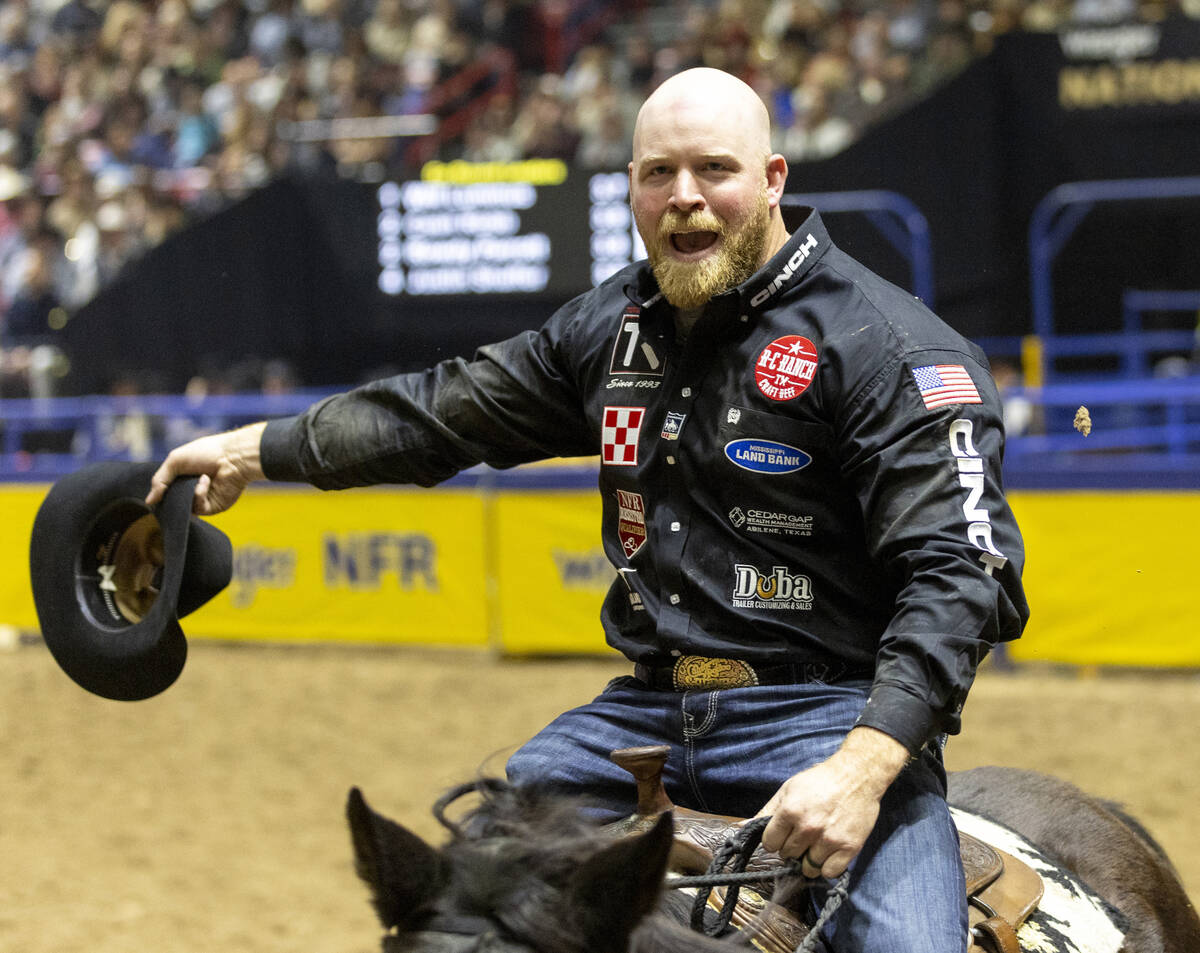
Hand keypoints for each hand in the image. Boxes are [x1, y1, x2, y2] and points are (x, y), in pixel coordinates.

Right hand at [146, 422, 267, 515]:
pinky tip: (206, 481)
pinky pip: (199, 508)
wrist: (234, 457)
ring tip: (196, 477)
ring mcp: (203, 500)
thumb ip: (160, 480)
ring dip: (187, 494)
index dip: (159, 494)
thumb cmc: (206, 453)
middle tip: (171, 490)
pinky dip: (200, 494)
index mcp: (183, 477)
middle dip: (171, 498)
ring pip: (184, 508)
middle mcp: (191, 490)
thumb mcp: (175, 461)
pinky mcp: (214, 507)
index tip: (154, 494)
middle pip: (173, 503)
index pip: (165, 491)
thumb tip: (149, 501)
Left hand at [755, 726, 909, 878]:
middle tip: (802, 835)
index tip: (782, 835)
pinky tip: (828, 852)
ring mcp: (829, 839)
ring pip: (808, 868)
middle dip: (791, 848)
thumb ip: (767, 811)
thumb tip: (743, 827)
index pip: (770, 844)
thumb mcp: (788, 789)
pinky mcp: (849, 847)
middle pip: (788, 856)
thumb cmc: (819, 781)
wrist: (856, 775)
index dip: (774, 840)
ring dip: (808, 860)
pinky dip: (827, 866)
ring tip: (815, 845)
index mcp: (790, 811)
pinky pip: (829, 872)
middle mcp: (808, 827)